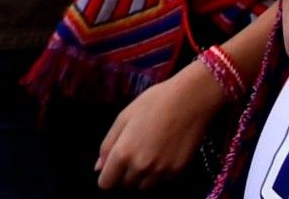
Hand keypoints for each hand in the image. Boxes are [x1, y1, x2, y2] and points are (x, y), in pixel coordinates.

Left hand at [93, 60, 223, 187]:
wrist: (189, 101)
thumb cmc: (152, 103)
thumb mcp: (123, 118)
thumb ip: (108, 145)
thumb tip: (99, 167)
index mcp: (123, 153)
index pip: (106, 183)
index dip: (107, 175)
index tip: (112, 166)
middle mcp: (141, 168)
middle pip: (125, 185)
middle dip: (124, 174)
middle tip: (132, 153)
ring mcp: (161, 172)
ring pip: (143, 187)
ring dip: (141, 176)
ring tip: (148, 153)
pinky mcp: (177, 172)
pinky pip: (161, 182)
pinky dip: (158, 174)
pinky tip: (162, 154)